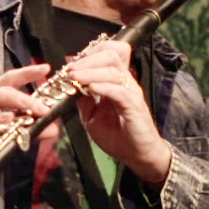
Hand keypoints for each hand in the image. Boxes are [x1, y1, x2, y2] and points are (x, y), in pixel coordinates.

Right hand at [0, 63, 51, 204]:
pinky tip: (9, 120)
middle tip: (45, 107)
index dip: (27, 73)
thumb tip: (53, 129)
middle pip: (3, 87)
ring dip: (16, 103)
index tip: (45, 68)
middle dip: (26, 94)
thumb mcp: (3, 135)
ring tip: (34, 110)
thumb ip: (27, 130)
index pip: (8, 80)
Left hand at [64, 40, 171, 183]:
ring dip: (90, 72)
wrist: (138, 155)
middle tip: (70, 69)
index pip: (107, 54)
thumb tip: (70, 84)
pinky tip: (90, 89)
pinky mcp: (134, 107)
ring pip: (113, 71)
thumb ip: (83, 100)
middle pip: (110, 56)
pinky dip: (103, 88)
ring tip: (74, 77)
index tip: (71, 62)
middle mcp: (125, 83)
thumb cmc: (117, 136)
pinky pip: (119, 92)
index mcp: (116, 82)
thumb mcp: (92, 116)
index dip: (89, 53)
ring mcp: (131, 93)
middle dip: (87, 60)